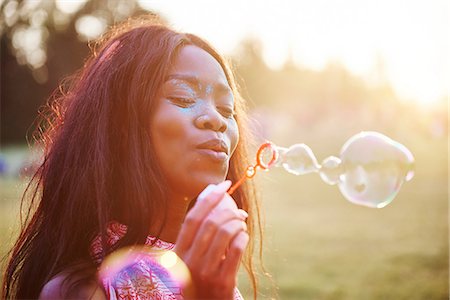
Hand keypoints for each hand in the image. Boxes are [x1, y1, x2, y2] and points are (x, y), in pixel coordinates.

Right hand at [174, 181, 248, 299]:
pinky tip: (244, 236)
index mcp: (177, 252)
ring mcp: (204, 272)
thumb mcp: (193, 256)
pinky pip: (236, 248)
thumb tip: (214, 195)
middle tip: (239, 210)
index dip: (208, 198)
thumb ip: (199, 232)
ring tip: (241, 224)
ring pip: (224, 233)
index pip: (192, 217)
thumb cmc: (202, 277)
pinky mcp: (222, 281)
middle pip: (210, 223)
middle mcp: (188, 262)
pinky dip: (243, 236)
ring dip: (237, 222)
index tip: (223, 185)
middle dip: (228, 210)